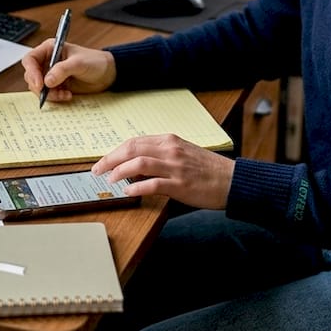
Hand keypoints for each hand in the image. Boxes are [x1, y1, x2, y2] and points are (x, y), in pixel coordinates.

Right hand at [20, 40, 115, 102]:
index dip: (31, 71)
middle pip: (31, 75)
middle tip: (50, 92)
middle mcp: (47, 61)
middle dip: (39, 86)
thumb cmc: (94, 62)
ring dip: (49, 94)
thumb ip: (62, 70)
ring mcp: (51, 75)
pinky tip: (67, 95)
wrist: (106, 74)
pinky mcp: (56, 86)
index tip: (39, 83)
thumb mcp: (78, 63)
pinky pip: (48, 94)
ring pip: (38, 87)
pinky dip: (55, 97)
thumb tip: (47, 81)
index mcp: (50, 49)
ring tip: (64, 94)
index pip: (31, 59)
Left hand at [92, 134, 234, 209]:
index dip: (115, 151)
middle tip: (97, 170)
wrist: (232, 180)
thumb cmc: (208, 169)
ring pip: (139, 163)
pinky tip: (128, 190)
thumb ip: (161, 155)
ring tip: (109, 181)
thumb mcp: (183, 154)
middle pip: (132, 149)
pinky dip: (136, 186)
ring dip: (119, 172)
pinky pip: (152, 183)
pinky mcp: (180, 184)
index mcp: (170, 140)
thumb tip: (135, 165)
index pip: (134, 141)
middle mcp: (171, 150)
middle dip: (110, 160)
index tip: (104, 161)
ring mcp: (175, 167)